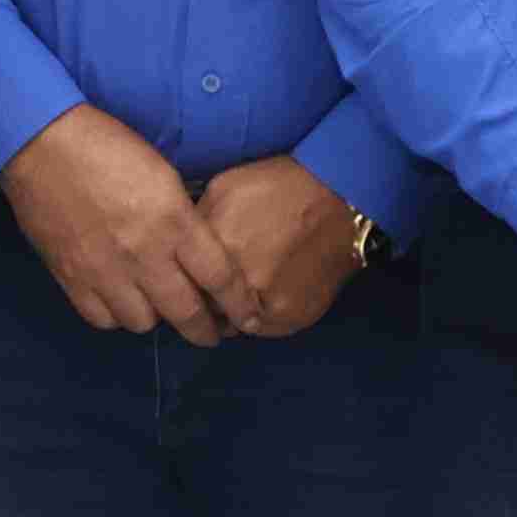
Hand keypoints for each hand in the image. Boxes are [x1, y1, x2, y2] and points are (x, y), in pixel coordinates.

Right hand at [0, 106, 249, 340]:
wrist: (41, 144)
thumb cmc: (107, 146)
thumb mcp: (164, 174)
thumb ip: (182, 220)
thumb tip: (195, 254)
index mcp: (173, 222)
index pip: (219, 278)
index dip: (239, 305)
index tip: (248, 318)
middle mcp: (144, 255)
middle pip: (185, 313)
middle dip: (204, 330)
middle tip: (210, 333)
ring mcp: (105, 271)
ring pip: (143, 322)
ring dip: (155, 316)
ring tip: (156, 304)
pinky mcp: (71, 279)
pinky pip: (102, 319)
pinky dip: (115, 314)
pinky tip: (118, 299)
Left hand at [193, 157, 363, 344]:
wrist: (339, 198)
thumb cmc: (278, 187)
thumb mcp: (224, 190)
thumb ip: (196, 225)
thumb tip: (177, 249)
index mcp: (218, 249)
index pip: (180, 283)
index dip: (180, 280)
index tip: (183, 276)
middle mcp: (243, 284)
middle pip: (203, 308)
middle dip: (202, 297)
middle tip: (209, 284)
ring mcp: (269, 307)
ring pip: (230, 323)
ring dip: (228, 312)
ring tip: (237, 289)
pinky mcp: (292, 319)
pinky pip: (259, 329)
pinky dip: (255, 316)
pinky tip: (260, 294)